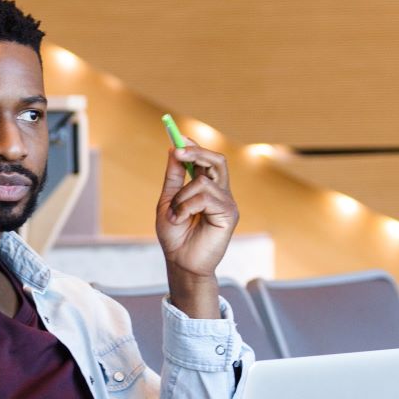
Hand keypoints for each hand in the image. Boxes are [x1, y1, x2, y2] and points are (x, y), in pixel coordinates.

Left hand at [154, 140, 238, 316]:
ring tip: (175, 214)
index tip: (178, 137)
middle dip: (197, 152)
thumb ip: (174, 176)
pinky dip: (186, 207)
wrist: (180, 262)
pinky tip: (181, 219)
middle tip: (178, 152)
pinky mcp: (230, 214)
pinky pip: (205, 198)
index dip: (194, 146)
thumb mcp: (168, 200)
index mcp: (207, 188)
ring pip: (204, 182)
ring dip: (181, 197)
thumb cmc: (175, 234)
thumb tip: (173, 149)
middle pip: (218, 160)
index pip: (207, 160)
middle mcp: (220, 193)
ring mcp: (227, 203)